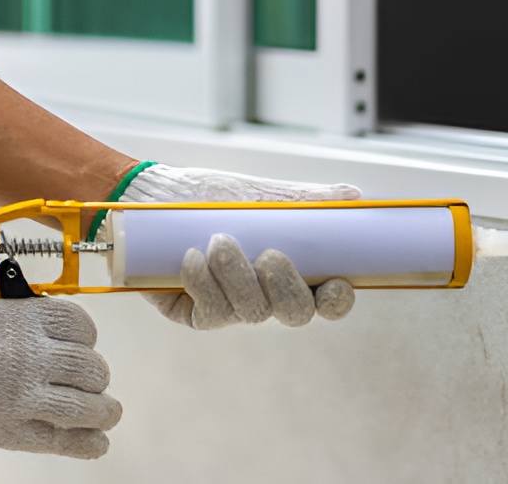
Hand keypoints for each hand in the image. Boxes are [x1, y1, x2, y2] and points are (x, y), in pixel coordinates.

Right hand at [0, 294, 120, 458]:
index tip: (82, 346)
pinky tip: (98, 445)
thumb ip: (1, 320)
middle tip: (92, 385)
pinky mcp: (1, 429)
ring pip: (82, 406)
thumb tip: (16, 323)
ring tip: (108, 414)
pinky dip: (83, 444)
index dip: (87, 338)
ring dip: (101, 411)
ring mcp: (17, 395)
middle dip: (96, 378)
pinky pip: (56, 440)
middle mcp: (28, 357)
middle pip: (89, 368)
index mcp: (20, 321)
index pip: (79, 324)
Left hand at [97, 164, 359, 327]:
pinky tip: (192, 258)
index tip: (335, 282)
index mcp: (292, 269)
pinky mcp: (196, 314)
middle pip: (296, 314)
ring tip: (219, 240)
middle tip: (271, 256)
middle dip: (287, 289)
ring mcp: (232, 308)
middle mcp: (266, 294)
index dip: (337, 300)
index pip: (327, 299)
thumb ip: (306, 199)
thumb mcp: (260, 193)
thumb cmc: (209, 194)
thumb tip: (354, 195)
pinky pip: (211, 313)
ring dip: (238, 277)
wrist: (152, 196)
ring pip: (252, 312)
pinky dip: (204, 285)